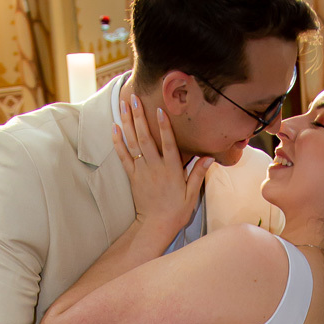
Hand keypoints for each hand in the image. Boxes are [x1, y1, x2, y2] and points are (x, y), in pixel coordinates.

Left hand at [113, 94, 209, 244]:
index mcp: (171, 170)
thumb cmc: (177, 211)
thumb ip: (198, 173)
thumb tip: (209, 157)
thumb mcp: (192, 194)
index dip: (164, 126)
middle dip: (139, 116)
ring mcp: (142, 171)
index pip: (168, 143)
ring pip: (133, 143)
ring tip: (123, 104)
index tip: (160, 109)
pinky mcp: (132, 177)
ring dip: (127, 123)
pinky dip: (118, 142)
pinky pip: (123, 157)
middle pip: (146, 138)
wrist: (156, 226)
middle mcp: (155, 168)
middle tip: (134, 98)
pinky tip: (114, 128)